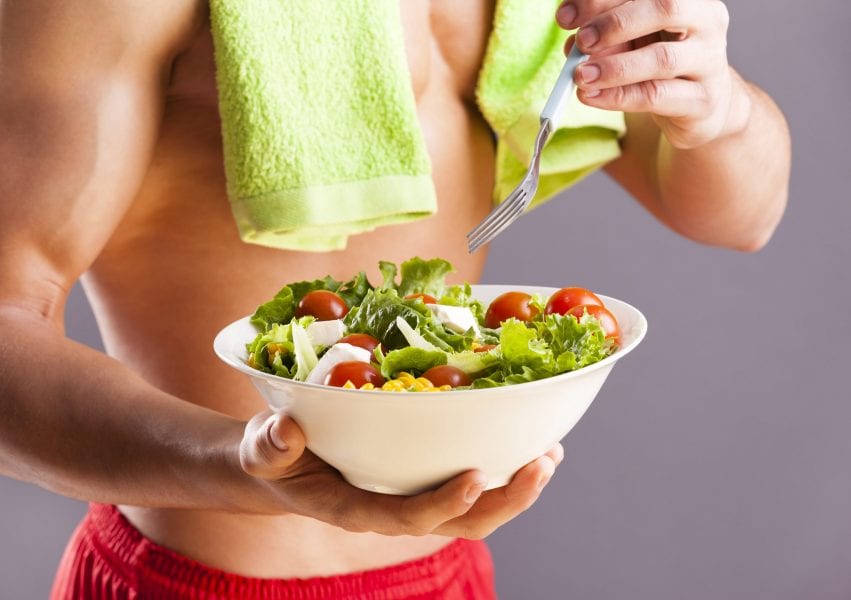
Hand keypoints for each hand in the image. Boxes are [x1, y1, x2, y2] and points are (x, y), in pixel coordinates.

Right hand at [239, 409, 562, 538]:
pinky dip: (506, 469)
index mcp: (357, 508)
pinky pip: (473, 486)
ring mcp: (414, 498)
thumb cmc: (273, 458)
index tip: (477, 474)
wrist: (282, 467)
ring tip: (552, 454)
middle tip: (543, 463)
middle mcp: (395, 510)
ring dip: (519, 488)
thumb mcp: (261, 449)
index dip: (445, 502)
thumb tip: (285, 430)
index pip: (408, 517)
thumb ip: (269, 444)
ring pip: (477, 510)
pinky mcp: (424, 482)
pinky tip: (529, 442)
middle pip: (462, 523)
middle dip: (507, 500)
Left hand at [556, 0, 750, 148]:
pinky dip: (618, 96)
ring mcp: (709, 62)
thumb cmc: (662, 61)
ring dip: (614, 67)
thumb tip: (572, 43)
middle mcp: (707, 22)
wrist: (702, 103)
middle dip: (615, 23)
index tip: (566, 15)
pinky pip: (656, 96)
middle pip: (665, 9)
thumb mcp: (634, 39)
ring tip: (580, 75)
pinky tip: (591, 96)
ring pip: (661, 59)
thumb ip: (608, 35)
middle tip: (581, 41)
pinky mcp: (701, 100)